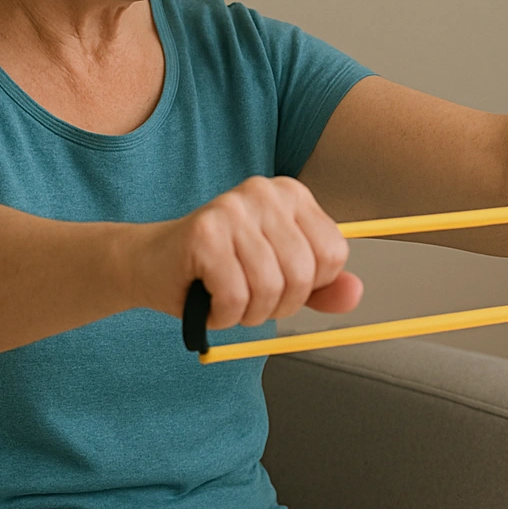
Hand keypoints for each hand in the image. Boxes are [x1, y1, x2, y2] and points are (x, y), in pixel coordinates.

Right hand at [138, 176, 361, 328]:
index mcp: (290, 194)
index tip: (278, 283)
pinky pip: (235, 297)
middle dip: (279, 306)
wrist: (150, 264)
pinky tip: (209, 303)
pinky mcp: (204, 233)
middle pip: (303, 273)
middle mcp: (263, 192)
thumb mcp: (279, 277)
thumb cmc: (218, 270)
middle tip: (249, 301)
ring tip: (226, 301)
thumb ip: (320, 287)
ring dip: (248, 314)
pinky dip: (223, 316)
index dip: (309, 286)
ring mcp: (232, 209)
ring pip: (270, 288)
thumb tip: (356, 294)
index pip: (333, 253)